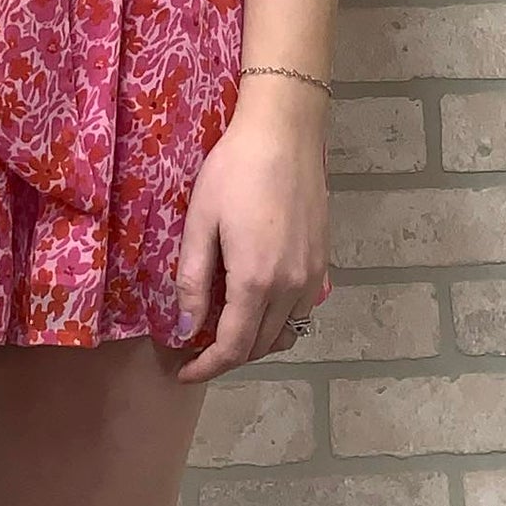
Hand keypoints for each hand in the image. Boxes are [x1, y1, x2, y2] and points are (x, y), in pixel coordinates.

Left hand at [171, 89, 329, 384]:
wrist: (284, 133)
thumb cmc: (234, 170)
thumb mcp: (201, 221)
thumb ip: (193, 279)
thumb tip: (186, 328)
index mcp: (255, 281)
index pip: (232, 347)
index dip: (206, 367)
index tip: (183, 372)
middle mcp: (290, 288)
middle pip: (260, 346)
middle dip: (227, 356)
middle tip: (196, 347)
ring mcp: (312, 276)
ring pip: (285, 331)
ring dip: (255, 341)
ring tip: (224, 327)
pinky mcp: (323, 261)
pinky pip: (301, 310)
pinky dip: (278, 320)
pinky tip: (257, 302)